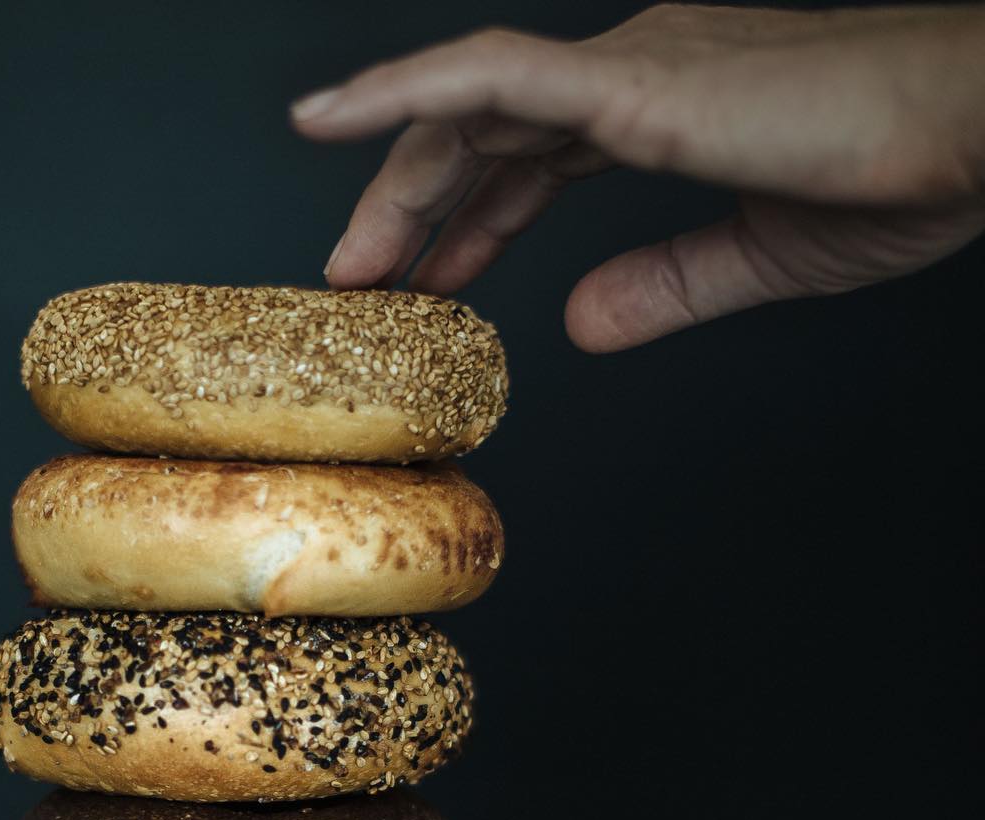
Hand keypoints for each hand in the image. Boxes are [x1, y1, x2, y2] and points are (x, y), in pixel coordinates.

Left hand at [290, 3, 984, 348]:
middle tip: (362, 283)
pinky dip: (397, 94)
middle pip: (485, 132)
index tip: (430, 282)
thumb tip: (580, 326)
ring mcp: (631, 68)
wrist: (981, 122)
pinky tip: (326, 119)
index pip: (533, 156)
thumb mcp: (757, 256)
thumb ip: (664, 286)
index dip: (474, 220)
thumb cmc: (902, 172)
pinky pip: (484, 78)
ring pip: (468, 108)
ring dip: (396, 180)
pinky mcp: (636, 84)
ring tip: (345, 256)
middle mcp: (635, 72)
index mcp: (663, 107)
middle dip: (415, 208)